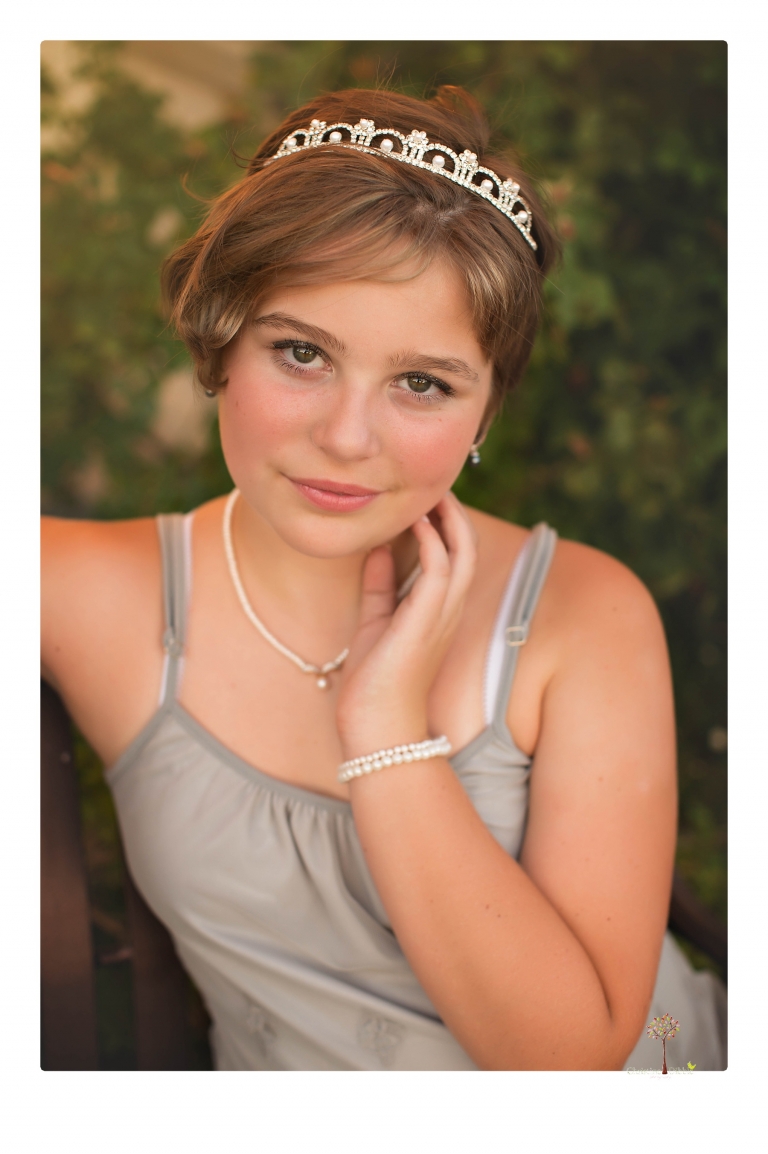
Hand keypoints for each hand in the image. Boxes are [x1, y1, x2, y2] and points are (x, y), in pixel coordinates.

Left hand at [336, 492, 476, 757]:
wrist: (373, 724)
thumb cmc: (373, 680)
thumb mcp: (374, 621)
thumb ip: (380, 584)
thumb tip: (377, 548)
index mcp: (437, 610)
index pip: (452, 556)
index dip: (444, 523)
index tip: (425, 495)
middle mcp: (447, 610)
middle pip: (465, 547)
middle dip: (453, 512)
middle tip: (434, 483)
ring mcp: (441, 615)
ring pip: (461, 553)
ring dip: (448, 519)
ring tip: (431, 490)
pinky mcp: (427, 621)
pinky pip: (440, 569)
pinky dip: (432, 541)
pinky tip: (417, 520)